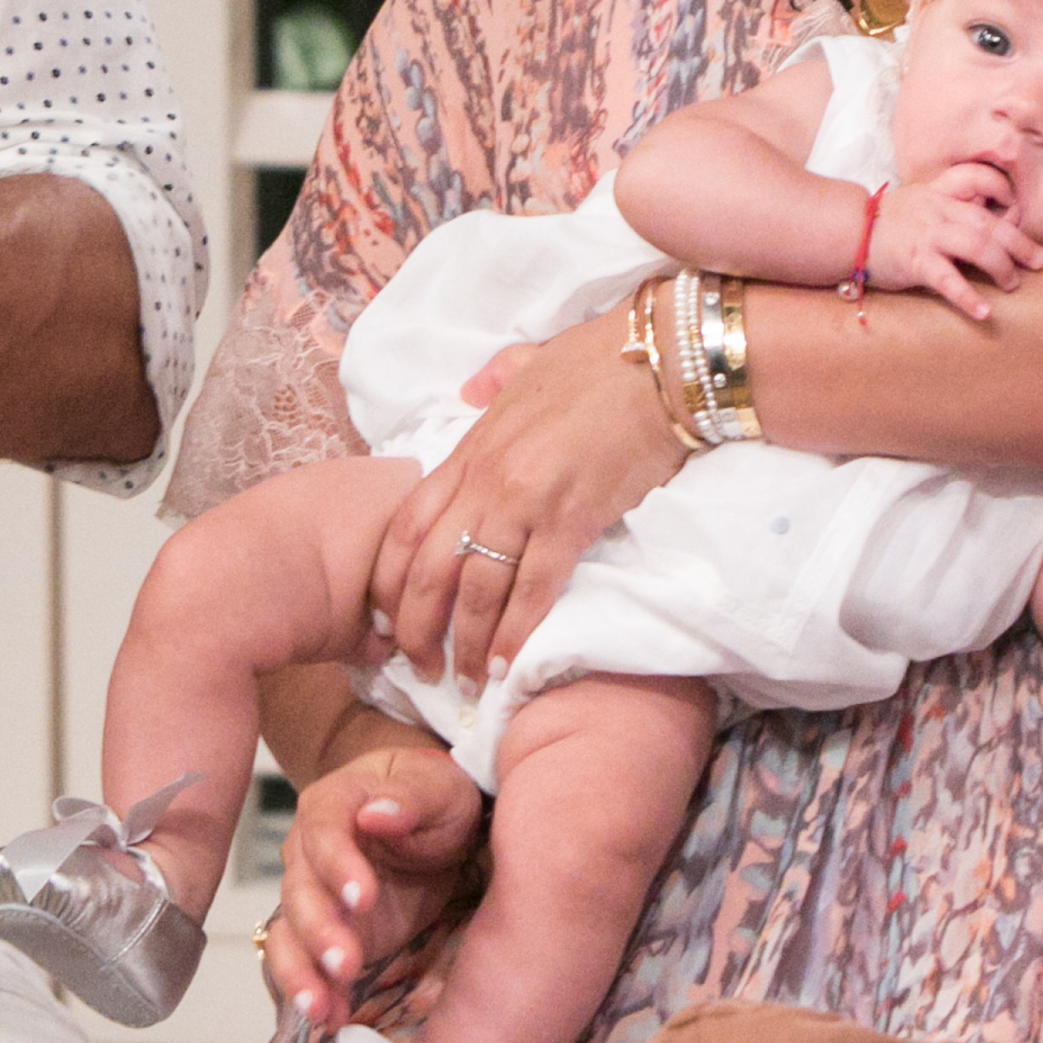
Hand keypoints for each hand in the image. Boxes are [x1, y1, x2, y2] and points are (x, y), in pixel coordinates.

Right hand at [258, 740, 482, 1033]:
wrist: (432, 823)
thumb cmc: (435, 797)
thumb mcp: (439, 789)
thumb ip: (409, 798)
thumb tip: (375, 816)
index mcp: (335, 804)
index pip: (324, 831)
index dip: (337, 865)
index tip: (362, 898)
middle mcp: (308, 850)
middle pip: (299, 890)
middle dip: (319, 930)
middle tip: (346, 963)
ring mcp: (312, 895)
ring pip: (289, 933)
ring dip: (302, 971)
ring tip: (323, 1008)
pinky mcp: (323, 933)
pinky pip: (301, 963)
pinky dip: (310, 991)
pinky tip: (330, 1018)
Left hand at [367, 302, 688, 686]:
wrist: (657, 361)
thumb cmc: (596, 362)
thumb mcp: (527, 364)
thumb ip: (493, 382)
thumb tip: (471, 391)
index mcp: (471, 450)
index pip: (407, 525)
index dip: (388, 578)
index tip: (385, 617)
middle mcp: (486, 481)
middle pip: (428, 567)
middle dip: (414, 625)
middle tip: (414, 666)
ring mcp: (526, 502)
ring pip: (475, 587)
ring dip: (465, 642)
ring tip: (464, 681)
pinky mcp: (572, 520)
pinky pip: (534, 588)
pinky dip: (514, 632)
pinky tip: (505, 663)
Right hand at [865, 169, 1042, 320]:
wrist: (848, 231)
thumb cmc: (887, 221)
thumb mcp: (920, 201)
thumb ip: (950, 207)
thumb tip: (984, 225)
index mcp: (942, 193)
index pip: (980, 180)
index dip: (1004, 194)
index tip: (1018, 214)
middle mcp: (939, 211)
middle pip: (989, 223)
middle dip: (1020, 243)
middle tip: (1040, 261)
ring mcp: (928, 235)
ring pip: (977, 246)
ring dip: (1001, 267)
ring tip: (1012, 285)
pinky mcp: (916, 261)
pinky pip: (948, 280)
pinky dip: (968, 297)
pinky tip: (983, 312)